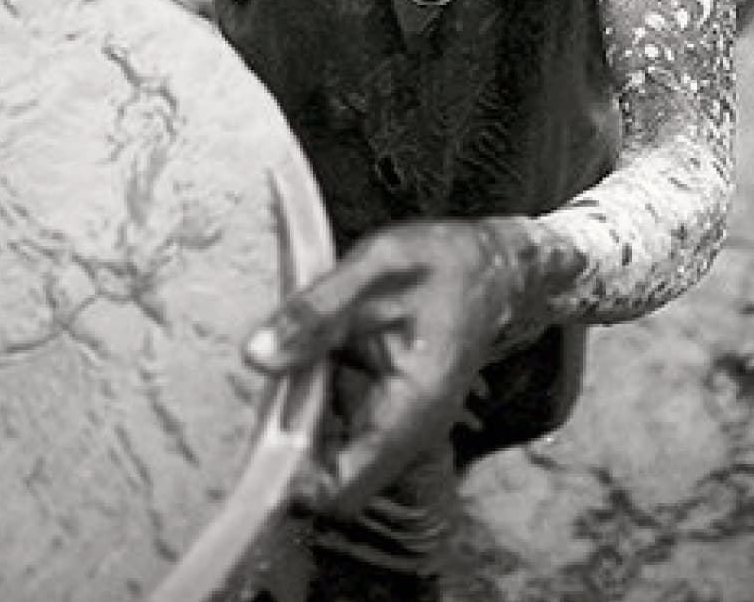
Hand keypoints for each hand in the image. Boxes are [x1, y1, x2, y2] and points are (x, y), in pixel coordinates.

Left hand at [243, 219, 523, 515]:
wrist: (496, 265)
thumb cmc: (446, 262)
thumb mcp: (379, 265)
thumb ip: (318, 310)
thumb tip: (257, 355)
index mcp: (413, 407)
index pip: (340, 491)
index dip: (289, 478)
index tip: (259, 429)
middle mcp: (410, 432)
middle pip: (329, 479)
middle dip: (288, 443)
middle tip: (266, 383)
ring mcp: (403, 426)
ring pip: (331, 454)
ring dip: (299, 420)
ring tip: (288, 360)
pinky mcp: (393, 411)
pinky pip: (343, 428)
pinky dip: (317, 402)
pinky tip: (310, 355)